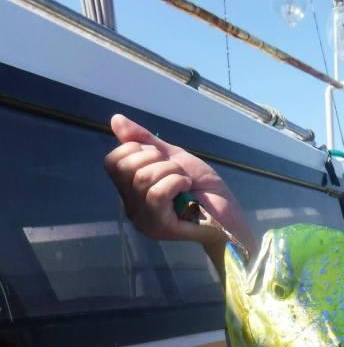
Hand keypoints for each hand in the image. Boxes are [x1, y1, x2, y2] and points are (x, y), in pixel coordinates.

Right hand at [103, 114, 252, 249]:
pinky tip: (187, 189)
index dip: (138, 150)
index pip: (112, 162)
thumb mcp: (172, 156)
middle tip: (177, 171)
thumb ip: (145, 141)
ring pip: (143, 179)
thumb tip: (116, 119)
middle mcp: (131, 206)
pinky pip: (157, 194)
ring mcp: (143, 220)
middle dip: (158, 159)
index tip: (163, 158)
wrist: (227, 210)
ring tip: (185, 181)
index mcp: (130, 190)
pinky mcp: (159, 227)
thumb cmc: (201, 186)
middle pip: (126, 168)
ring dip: (172, 171)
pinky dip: (176, 182)